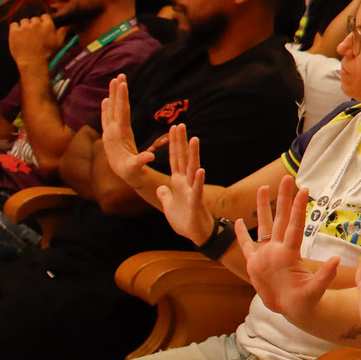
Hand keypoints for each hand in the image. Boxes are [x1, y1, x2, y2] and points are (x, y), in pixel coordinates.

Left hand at [7, 14, 65, 70]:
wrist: (32, 63)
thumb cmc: (47, 54)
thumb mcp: (58, 43)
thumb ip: (63, 32)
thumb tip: (68, 25)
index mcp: (48, 25)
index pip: (44, 16)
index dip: (43, 23)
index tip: (41, 30)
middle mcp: (36, 24)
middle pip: (34, 19)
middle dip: (34, 25)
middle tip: (34, 36)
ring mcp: (24, 27)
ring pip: (24, 21)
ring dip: (24, 27)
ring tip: (25, 37)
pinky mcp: (14, 31)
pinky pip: (13, 24)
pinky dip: (15, 29)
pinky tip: (18, 36)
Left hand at [99, 76, 156, 189]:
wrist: (122, 176)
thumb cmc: (131, 171)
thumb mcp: (136, 167)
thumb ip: (141, 161)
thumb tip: (150, 157)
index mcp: (119, 134)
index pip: (121, 112)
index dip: (122, 97)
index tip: (123, 83)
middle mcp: (112, 131)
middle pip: (115, 107)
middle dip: (117, 91)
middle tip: (119, 75)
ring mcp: (110, 132)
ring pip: (110, 110)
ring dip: (112, 95)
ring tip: (114, 81)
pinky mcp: (111, 135)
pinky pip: (108, 118)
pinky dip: (107, 108)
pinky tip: (106, 100)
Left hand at [150, 125, 220, 245]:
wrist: (196, 234)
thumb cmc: (184, 220)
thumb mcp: (168, 206)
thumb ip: (165, 194)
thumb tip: (160, 187)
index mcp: (178, 183)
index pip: (175, 159)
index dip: (173, 144)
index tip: (173, 128)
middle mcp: (186, 183)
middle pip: (183, 159)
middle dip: (181, 142)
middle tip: (180, 124)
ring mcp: (191, 191)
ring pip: (191, 169)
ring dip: (193, 155)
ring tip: (194, 139)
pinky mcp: (195, 202)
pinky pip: (196, 189)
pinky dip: (198, 180)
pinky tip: (200, 169)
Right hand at [237, 175, 337, 324]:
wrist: (292, 310)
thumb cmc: (305, 302)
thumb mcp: (315, 290)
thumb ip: (323, 276)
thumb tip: (335, 260)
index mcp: (290, 254)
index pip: (294, 226)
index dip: (297, 209)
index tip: (303, 190)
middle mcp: (278, 250)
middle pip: (280, 219)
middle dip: (282, 198)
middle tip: (286, 177)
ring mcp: (265, 255)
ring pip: (263, 226)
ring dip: (262, 208)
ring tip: (262, 188)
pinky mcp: (254, 264)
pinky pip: (246, 246)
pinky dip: (241, 235)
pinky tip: (237, 221)